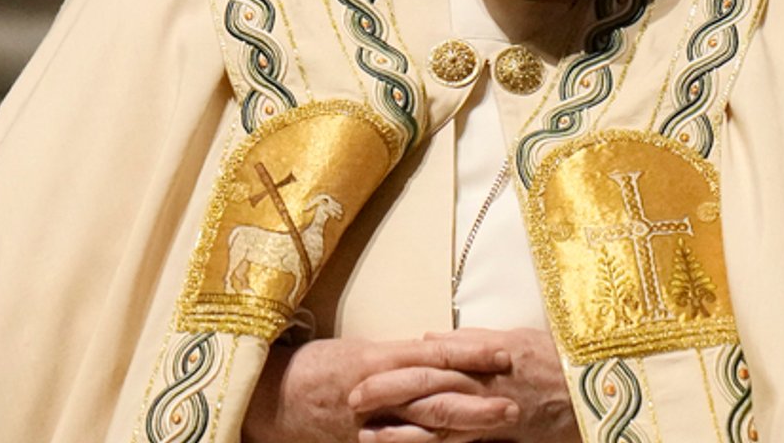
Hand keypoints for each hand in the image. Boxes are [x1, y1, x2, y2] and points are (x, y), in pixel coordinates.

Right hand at [242, 335, 517, 442]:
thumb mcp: (363, 351)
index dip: (472, 355)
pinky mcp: (360, 442)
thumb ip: (404, 356)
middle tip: (513, 404)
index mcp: (380, 358)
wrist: (270, 396)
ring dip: (461, 430)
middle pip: (436, 396)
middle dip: (476, 402)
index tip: (505, 355)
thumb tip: (446, 352)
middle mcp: (377, 390)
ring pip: (422, 427)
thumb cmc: (319, 366)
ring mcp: (368, 421)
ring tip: (496, 429)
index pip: (436, 354)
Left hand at [350, 328, 576, 442]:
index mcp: (484, 361)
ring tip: (366, 436)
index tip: (361, 374)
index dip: (394, 371)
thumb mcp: (516, 338)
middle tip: (351, 400)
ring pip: (439, 429)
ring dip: (401, 433)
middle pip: (428, 394)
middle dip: (388, 397)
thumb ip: (469, 340)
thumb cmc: (556, 361)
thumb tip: (428, 338)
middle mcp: (484, 390)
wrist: (595, 390)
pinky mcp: (499, 440)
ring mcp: (491, 419)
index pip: (431, 365)